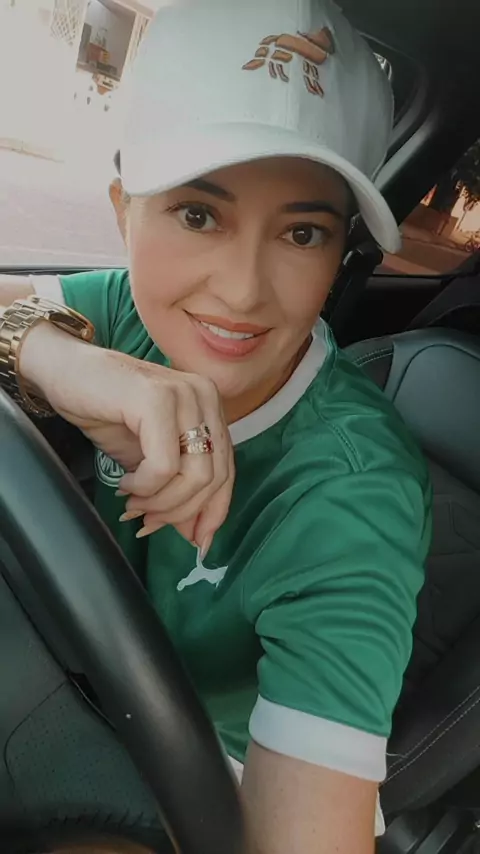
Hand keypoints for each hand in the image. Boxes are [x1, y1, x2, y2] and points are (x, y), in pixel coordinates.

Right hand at [19, 322, 233, 548]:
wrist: (65, 373)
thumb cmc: (106, 412)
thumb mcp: (149, 458)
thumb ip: (177, 488)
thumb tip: (198, 536)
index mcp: (210, 407)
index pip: (227, 471)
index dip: (213, 511)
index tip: (195, 541)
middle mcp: (205, 396)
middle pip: (215, 477)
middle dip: (180, 511)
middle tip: (146, 520)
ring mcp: (184, 394)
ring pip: (195, 475)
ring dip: (161, 501)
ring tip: (133, 502)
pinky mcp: (157, 400)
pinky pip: (164, 465)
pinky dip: (145, 485)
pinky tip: (125, 483)